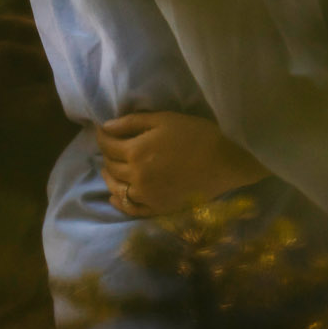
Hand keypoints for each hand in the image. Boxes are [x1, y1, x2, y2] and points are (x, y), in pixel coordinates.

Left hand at [95, 110, 268, 216]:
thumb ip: (133, 122)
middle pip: (110, 166)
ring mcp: (146, 195)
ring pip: (116, 188)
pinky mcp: (157, 208)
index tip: (102, 131)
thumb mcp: (165, 119)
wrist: (225, 163)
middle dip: (106, 154)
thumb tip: (106, 127)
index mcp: (136, 151)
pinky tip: (116, 196)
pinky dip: (120, 202)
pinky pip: (131, 208)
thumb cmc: (197, 135)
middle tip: (110, 147)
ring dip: (109, 177)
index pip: (108, 145)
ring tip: (109, 169)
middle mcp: (135, 176)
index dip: (102, 136)